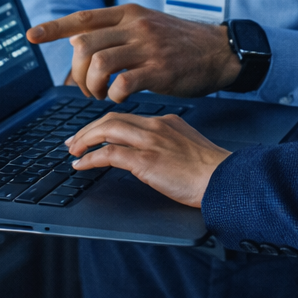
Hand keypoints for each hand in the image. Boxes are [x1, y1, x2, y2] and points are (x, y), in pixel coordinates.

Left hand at [26, 5, 242, 101]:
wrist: (218, 51)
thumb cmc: (180, 42)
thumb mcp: (146, 25)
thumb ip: (114, 31)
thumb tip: (77, 40)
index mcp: (129, 14)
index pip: (83, 18)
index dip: (54, 28)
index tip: (31, 35)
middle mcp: (135, 26)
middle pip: (85, 44)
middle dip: (76, 72)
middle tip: (86, 87)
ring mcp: (147, 47)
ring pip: (99, 63)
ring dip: (92, 85)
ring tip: (101, 94)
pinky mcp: (160, 69)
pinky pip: (124, 83)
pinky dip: (114, 94)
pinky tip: (119, 97)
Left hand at [65, 112, 229, 207]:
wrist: (225, 179)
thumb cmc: (212, 172)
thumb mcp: (187, 149)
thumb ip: (167, 146)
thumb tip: (148, 158)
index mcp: (167, 122)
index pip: (127, 117)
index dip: (104, 125)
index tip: (92, 134)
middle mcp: (157, 126)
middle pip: (112, 119)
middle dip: (88, 129)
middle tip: (73, 142)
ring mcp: (151, 142)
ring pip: (107, 130)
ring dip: (85, 140)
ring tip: (73, 152)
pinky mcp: (147, 160)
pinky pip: (109, 153)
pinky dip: (90, 158)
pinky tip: (81, 165)